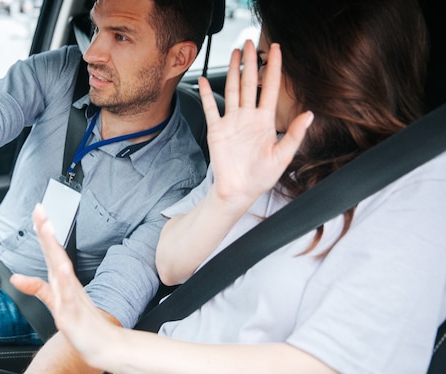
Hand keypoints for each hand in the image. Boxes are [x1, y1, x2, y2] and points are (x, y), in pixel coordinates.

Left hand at [10, 204, 120, 369]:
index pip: (51, 250)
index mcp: (62, 279)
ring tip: (49, 230)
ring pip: (62, 269)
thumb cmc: (82, 322)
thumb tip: (15, 277)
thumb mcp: (53, 301)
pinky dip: (66, 281)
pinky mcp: (72, 313)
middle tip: (40, 211)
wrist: (103, 345)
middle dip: (46, 231)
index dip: (43, 230)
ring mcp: (71, 296)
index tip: (38, 210)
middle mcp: (67, 284)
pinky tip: (63, 268)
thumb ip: (36, 287)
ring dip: (55, 249)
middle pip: (55, 253)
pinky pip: (69, 295)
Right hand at [199, 40, 312, 206]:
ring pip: (232, 90)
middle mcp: (248, 118)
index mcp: (265, 121)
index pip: (271, 88)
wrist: (238, 191)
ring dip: (232, 71)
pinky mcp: (217, 130)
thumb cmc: (261, 177)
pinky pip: (211, 108)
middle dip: (250, 62)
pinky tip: (204, 80)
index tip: (276, 50)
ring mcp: (232, 122)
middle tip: (249, 43)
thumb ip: (294, 134)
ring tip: (234, 53)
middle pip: (250, 83)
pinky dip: (206, 94)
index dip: (274, 68)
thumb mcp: (283, 157)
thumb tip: (310, 114)